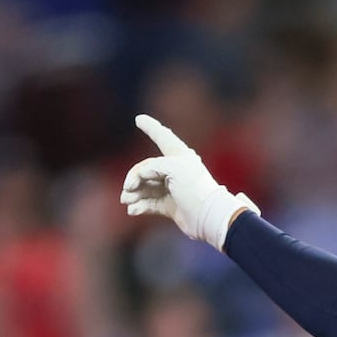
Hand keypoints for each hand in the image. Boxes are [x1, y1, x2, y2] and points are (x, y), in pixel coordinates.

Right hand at [119, 114, 258, 250]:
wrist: (208, 217)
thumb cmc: (194, 188)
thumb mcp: (173, 168)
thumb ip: (152, 166)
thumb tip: (141, 176)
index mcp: (179, 156)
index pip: (163, 136)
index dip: (151, 127)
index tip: (139, 119)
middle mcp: (175, 170)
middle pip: (146, 169)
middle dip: (133, 178)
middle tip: (127, 189)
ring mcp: (171, 189)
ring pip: (145, 187)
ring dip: (134, 194)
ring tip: (127, 201)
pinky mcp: (169, 206)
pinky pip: (149, 203)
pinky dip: (140, 206)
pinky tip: (133, 211)